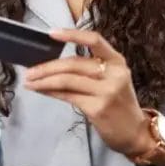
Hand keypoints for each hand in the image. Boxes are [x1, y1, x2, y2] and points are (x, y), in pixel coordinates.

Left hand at [24, 29, 149, 157]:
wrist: (135, 132)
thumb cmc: (119, 104)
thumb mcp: (111, 80)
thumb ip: (89, 69)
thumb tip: (52, 62)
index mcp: (117, 61)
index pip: (94, 40)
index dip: (72, 35)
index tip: (51, 33)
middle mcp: (114, 74)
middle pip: (74, 63)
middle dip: (47, 66)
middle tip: (29, 71)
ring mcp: (106, 92)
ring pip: (67, 80)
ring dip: (44, 80)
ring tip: (29, 81)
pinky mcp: (97, 108)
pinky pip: (67, 96)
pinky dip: (50, 92)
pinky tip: (41, 91)